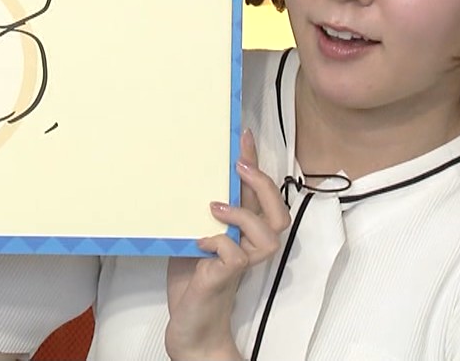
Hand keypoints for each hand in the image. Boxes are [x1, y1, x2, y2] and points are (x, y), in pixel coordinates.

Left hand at [165, 129, 289, 360]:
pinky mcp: (227, 277)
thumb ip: (196, 213)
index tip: (244, 134)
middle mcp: (248, 244)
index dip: (255, 162)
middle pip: (278, 211)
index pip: (258, 193)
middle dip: (262, 183)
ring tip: (214, 206)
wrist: (190, 325)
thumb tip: (181, 176)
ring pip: (268, 232)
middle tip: (238, 167)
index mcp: (241, 230)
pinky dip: (219, 242)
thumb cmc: (190, 279)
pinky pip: (236, 255)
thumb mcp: (191, 235)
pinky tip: (199, 241)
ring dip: (243, 214)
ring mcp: (242, 261)